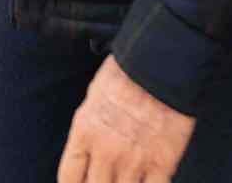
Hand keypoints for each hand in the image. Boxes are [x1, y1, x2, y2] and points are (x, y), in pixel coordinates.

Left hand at [57, 52, 195, 181]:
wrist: (163, 61)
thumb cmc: (127, 71)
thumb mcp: (95, 95)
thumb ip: (90, 127)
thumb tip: (88, 151)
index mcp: (85, 131)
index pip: (69, 178)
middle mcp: (106, 151)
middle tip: (106, 179)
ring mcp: (134, 160)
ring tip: (125, 179)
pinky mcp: (162, 163)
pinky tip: (145, 182)